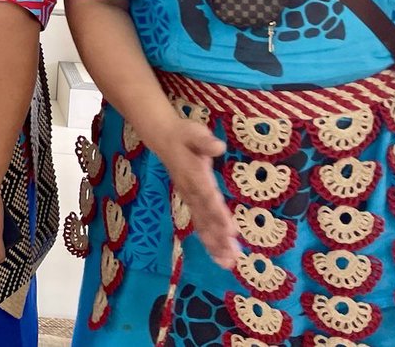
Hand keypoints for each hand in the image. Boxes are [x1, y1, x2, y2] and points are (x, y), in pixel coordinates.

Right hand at [152, 117, 238, 267]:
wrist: (162, 138)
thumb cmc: (183, 135)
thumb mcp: (194, 132)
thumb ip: (205, 141)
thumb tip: (218, 146)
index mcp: (194, 175)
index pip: (207, 196)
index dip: (218, 213)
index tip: (231, 231)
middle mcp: (191, 191)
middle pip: (205, 218)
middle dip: (218, 238)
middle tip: (232, 257)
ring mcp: (190, 198)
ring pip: (202, 225)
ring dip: (215, 244)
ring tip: (228, 263)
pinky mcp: (191, 202)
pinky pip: (200, 224)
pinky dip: (209, 241)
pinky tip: (220, 256)